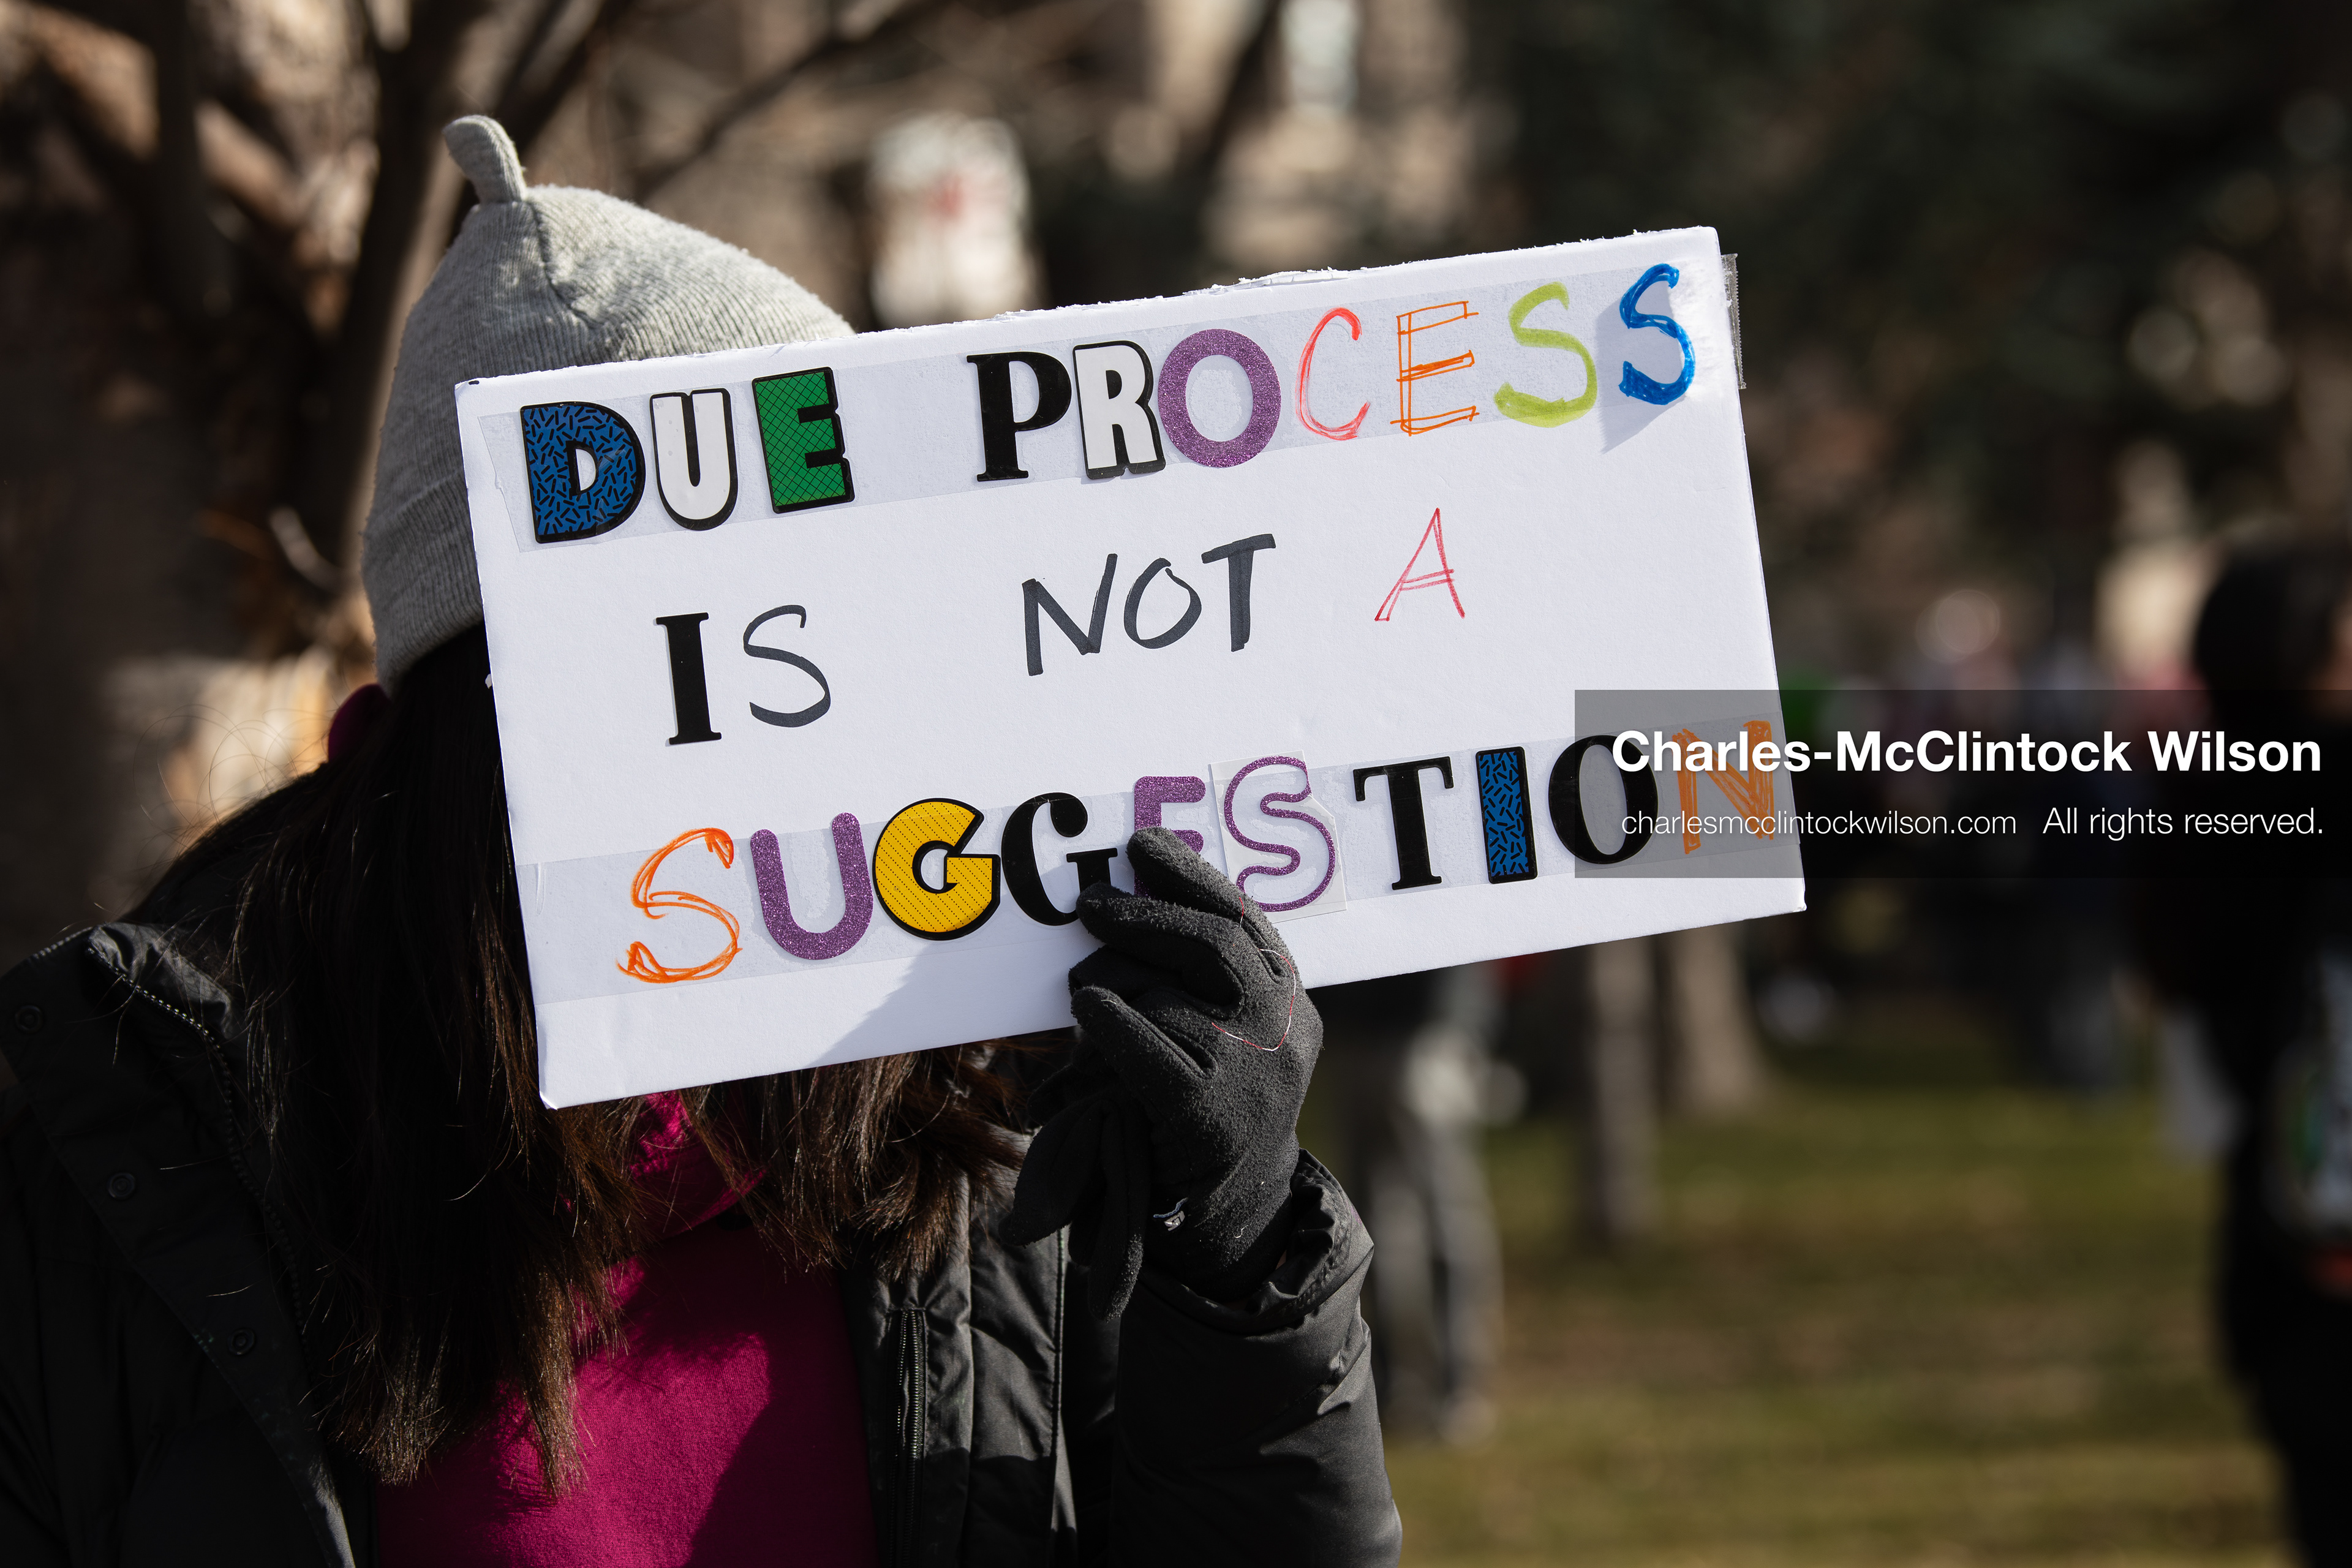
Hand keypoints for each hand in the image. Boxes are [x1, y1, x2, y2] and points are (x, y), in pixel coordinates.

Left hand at [1005, 829, 1319, 1316]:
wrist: (1227, 1219)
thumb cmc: (1202, 1113)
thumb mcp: (1220, 1039)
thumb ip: (1196, 981)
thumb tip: (1126, 898)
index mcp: (1290, 1003)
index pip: (1245, 919)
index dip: (1192, 875)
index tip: (1142, 844)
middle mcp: (1284, 1030)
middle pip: (1213, 942)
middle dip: (1145, 912)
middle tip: (1089, 903)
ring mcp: (1253, 1072)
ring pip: (1167, 994)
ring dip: (1110, 984)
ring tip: (1079, 994)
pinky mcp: (1207, 1113)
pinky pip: (1148, 1043)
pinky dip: (1110, 1019)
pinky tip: (1087, 1007)